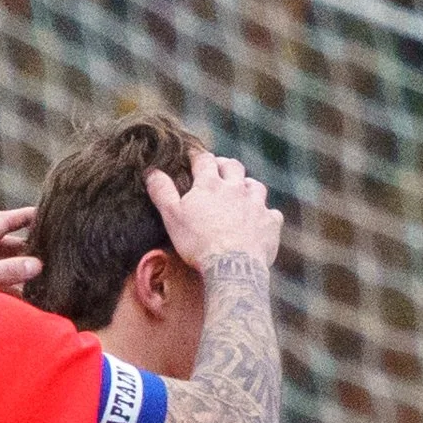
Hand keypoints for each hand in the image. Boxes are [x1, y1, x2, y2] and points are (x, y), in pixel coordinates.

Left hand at [0, 206, 40, 292]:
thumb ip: (6, 271)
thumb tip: (37, 265)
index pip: (1, 222)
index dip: (21, 216)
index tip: (41, 212)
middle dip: (21, 248)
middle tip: (44, 251)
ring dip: (12, 272)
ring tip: (34, 280)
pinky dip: (0, 289)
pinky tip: (12, 301)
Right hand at [146, 152, 281, 272]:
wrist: (231, 267)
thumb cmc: (197, 243)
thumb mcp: (172, 217)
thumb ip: (162, 192)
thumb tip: (151, 171)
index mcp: (210, 185)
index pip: (203, 160)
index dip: (197, 155)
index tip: (192, 155)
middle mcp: (236, 188)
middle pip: (233, 166)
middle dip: (225, 165)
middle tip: (219, 168)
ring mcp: (256, 204)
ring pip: (255, 185)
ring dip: (248, 186)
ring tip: (242, 191)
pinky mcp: (270, 223)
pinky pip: (272, 213)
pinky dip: (265, 214)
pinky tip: (261, 220)